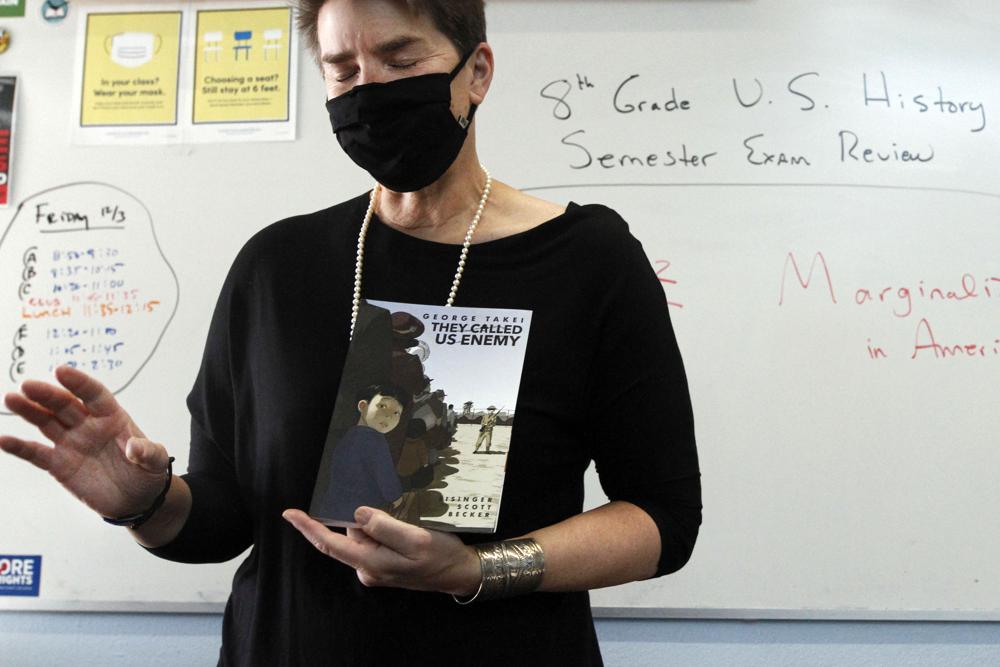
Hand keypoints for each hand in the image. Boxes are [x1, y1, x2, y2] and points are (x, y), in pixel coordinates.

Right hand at [1, 365, 170, 518]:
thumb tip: (134, 449)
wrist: (136, 500)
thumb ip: (147, 452)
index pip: (94, 394)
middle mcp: (87, 425)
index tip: (62, 371)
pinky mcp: (59, 464)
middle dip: (47, 395)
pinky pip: (37, 453)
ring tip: (12, 398)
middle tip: (28, 385)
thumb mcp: (155, 461)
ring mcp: (71, 443)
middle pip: (65, 405)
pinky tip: (4, 440)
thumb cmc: (147, 474)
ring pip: (46, 422)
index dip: (78, 382)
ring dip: (29, 411)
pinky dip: (20, 447)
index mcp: (112, 417)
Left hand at [282, 507, 480, 595]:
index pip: (330, 544)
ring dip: (378, 520)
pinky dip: (384, 527)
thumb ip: (384, 527)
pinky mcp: (385, 562)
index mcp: (370, 563)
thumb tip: (357, 513)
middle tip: (390, 507)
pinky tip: (405, 524)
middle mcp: (367, 567)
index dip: (308, 528)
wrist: (460, 573)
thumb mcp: (416, 539)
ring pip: (364, 532)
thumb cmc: (440, 557)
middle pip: (351, 532)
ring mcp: (376, 566)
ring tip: (406, 518)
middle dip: (363, 514)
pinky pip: (376, 538)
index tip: (289, 513)